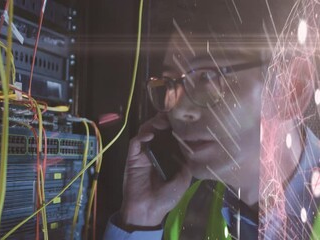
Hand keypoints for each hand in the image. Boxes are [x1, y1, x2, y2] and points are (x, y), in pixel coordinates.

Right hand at [119, 113, 191, 227]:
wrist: (148, 210)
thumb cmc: (167, 197)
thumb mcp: (184, 179)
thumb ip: (187, 162)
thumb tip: (193, 147)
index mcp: (169, 154)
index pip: (171, 134)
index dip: (175, 124)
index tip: (182, 116)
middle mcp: (156, 150)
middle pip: (158, 128)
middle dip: (164, 119)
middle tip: (170, 115)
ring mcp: (144, 152)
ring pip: (145, 131)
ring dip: (153, 124)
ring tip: (160, 122)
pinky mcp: (133, 156)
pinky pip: (135, 142)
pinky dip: (141, 136)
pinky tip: (149, 136)